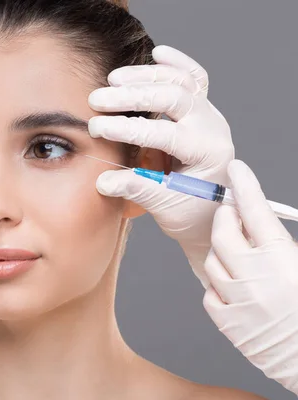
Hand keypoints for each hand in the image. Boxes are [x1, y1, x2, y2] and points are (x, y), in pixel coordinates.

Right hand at [87, 45, 233, 287]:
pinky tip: (158, 54)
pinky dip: (176, 64)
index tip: (97, 127)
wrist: (211, 212)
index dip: (128, 128)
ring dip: (145, 77)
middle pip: (174, 98)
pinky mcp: (200, 110)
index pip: (166, 133)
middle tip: (97, 99)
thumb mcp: (165, 207)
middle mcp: (213, 128)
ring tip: (113, 79)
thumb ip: (138, 189)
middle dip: (132, 96)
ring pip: (181, 82)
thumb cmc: (191, 213)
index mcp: (208, 153)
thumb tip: (104, 180)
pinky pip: (194, 79)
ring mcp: (208, 115)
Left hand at [202, 159, 297, 394]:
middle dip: (227, 217)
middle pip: (223, 231)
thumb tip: (266, 221)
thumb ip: (285, 242)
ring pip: (212, 260)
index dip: (244, 186)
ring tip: (239, 255)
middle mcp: (255, 276)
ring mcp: (237, 299)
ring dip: (222, 251)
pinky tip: (235, 285)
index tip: (236, 170)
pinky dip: (219, 284)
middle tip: (234, 215)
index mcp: (282, 259)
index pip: (256, 211)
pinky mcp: (226, 321)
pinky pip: (209, 291)